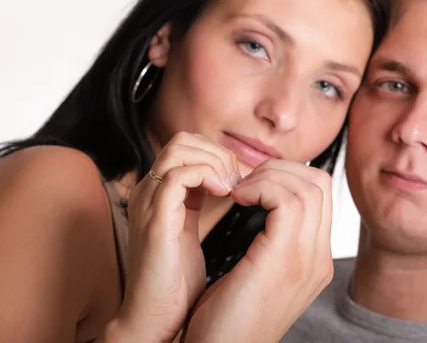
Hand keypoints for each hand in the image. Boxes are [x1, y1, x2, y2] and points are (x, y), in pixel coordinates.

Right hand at [111, 132, 240, 341]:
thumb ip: (201, 202)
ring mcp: (149, 204)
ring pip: (179, 149)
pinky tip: (225, 194)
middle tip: (240, 181)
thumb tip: (233, 180)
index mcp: (160, 193)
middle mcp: (151, 192)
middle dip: (219, 154)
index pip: (188, 147)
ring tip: (233, 187)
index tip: (243, 180)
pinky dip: (206, 176)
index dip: (219, 155)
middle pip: (183, 140)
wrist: (155, 319)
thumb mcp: (191, 230)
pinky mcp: (155, 220)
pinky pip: (177, 176)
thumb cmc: (176, 281)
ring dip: (216, 162)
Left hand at [183, 159, 333, 342]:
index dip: (287, 176)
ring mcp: (307, 260)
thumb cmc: (226, 317)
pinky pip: (286, 200)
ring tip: (240, 190)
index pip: (321, 194)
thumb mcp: (260, 272)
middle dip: (280, 169)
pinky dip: (261, 187)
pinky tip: (238, 198)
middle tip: (246, 182)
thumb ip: (272, 240)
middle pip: (320, 183)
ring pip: (307, 186)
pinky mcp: (284, 260)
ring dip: (268, 176)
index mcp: (315, 259)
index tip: (253, 184)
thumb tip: (266, 202)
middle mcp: (319, 258)